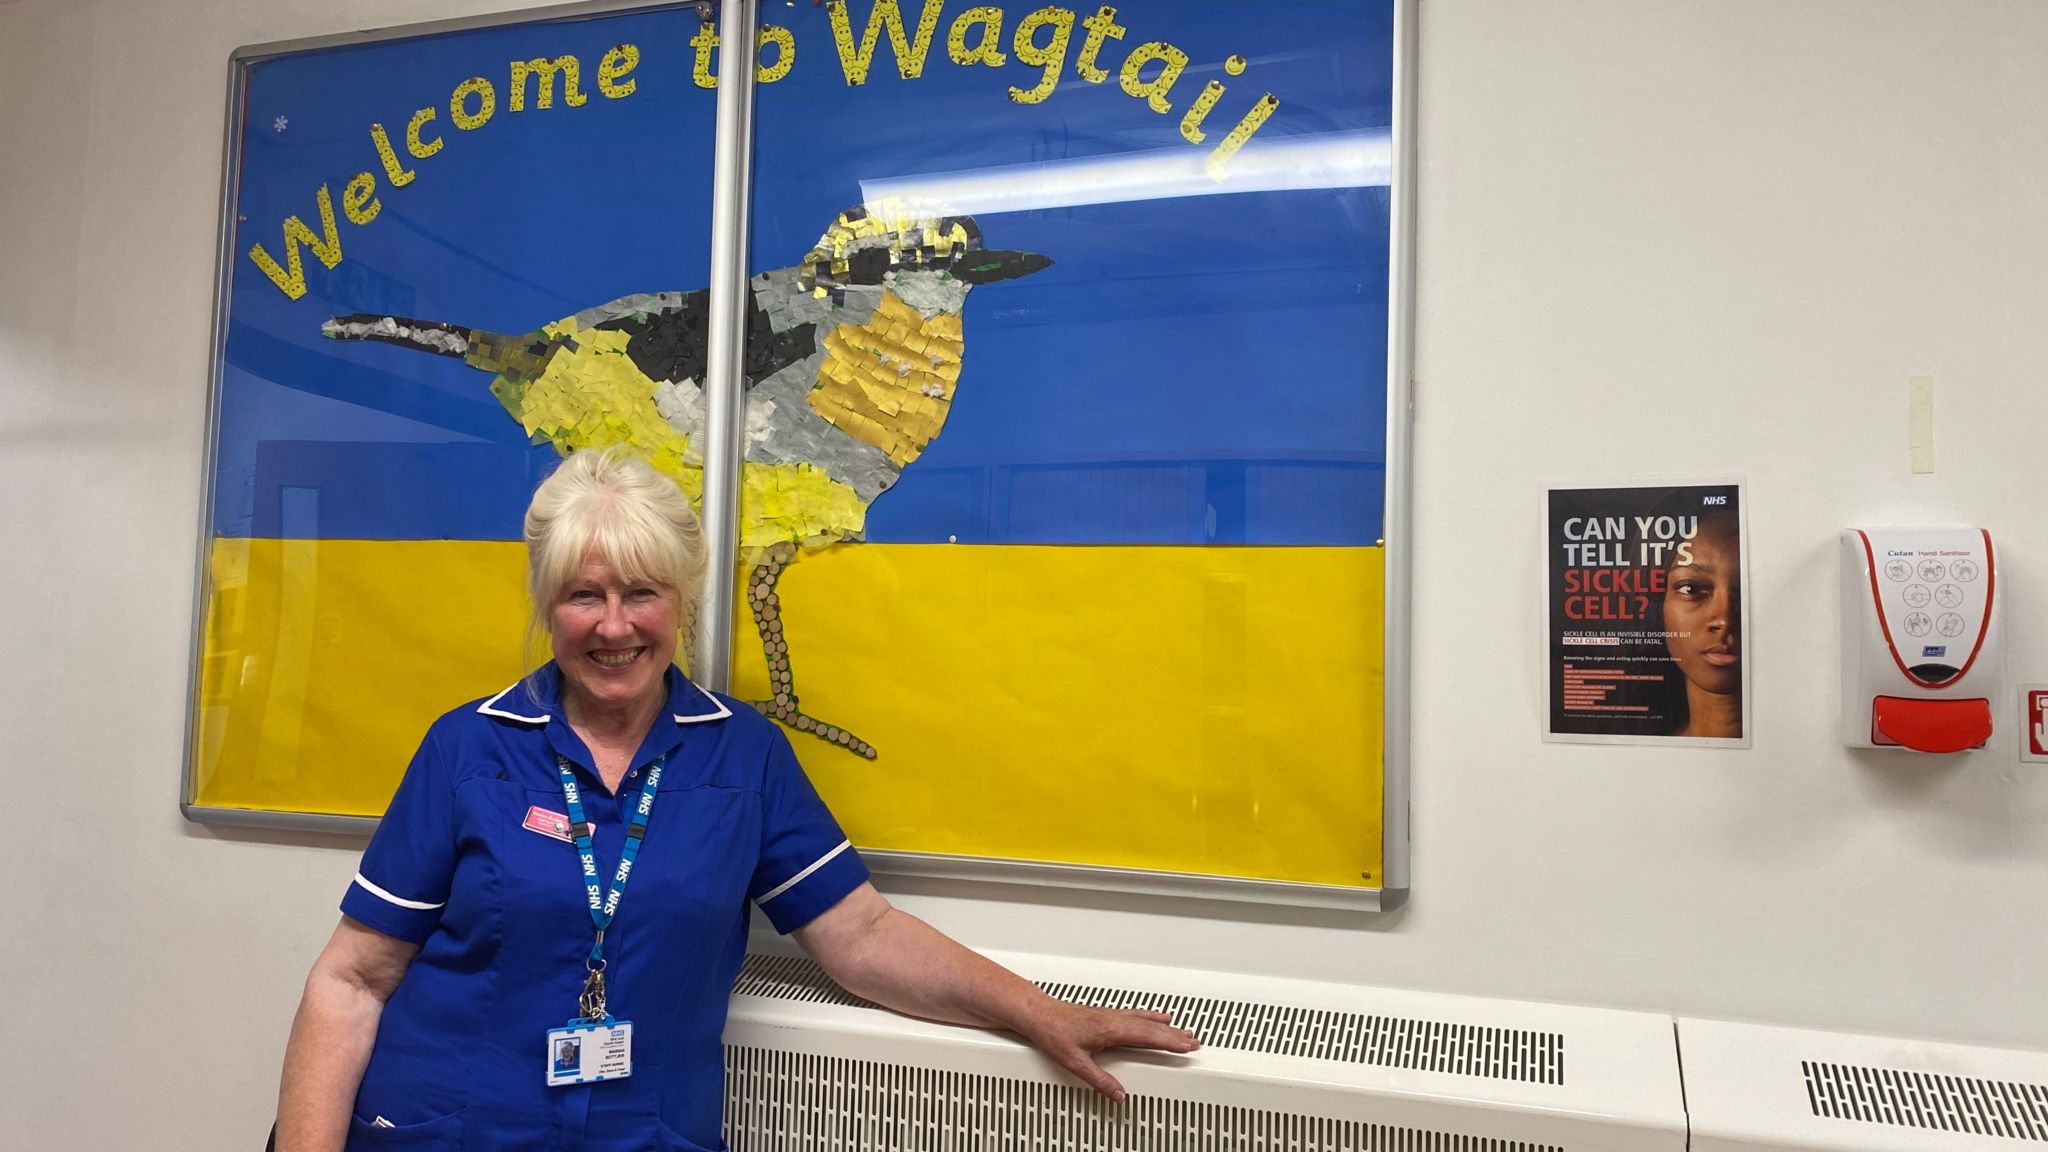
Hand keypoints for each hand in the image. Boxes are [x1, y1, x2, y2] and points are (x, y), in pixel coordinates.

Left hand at [1021, 1000, 1199, 1100]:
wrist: (1040, 1015)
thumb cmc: (1054, 1033)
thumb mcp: (1076, 1062)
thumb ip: (1100, 1080)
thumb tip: (1118, 1094)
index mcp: (1111, 1029)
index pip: (1148, 1036)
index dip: (1169, 1041)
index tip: (1186, 1046)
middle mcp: (1114, 1019)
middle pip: (1152, 1027)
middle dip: (1174, 1035)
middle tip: (1194, 1041)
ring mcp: (1111, 1015)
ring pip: (1146, 1019)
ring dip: (1166, 1025)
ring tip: (1183, 1030)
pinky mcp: (1107, 1015)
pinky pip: (1136, 1014)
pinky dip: (1151, 1016)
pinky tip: (1156, 1016)